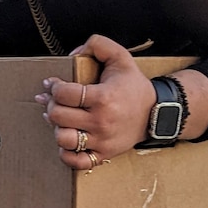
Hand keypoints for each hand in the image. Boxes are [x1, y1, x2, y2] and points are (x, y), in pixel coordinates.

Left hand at [35, 34, 155, 170]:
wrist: (156, 113)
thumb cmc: (133, 85)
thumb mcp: (120, 56)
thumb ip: (97, 44)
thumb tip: (72, 55)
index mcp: (103, 97)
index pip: (64, 94)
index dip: (53, 86)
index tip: (52, 84)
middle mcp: (101, 121)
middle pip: (58, 116)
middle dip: (51, 104)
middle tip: (54, 99)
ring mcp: (102, 141)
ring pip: (63, 139)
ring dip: (56, 127)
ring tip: (60, 119)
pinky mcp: (103, 154)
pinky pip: (76, 162)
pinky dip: (66, 153)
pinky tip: (67, 139)